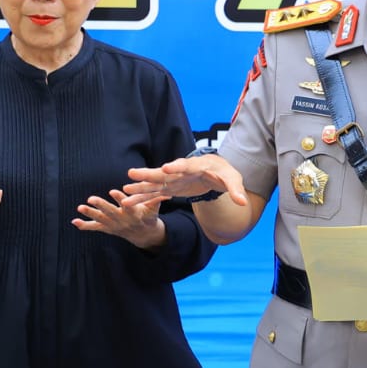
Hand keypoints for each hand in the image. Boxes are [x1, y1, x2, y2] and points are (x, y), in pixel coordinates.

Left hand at [73, 188, 164, 249]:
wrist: (143, 235)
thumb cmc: (148, 217)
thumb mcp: (153, 209)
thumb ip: (156, 200)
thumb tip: (165, 192)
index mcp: (133, 214)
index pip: (127, 206)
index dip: (120, 199)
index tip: (113, 191)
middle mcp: (122, 220)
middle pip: (110, 213)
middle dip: (100, 206)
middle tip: (91, 198)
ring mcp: (113, 226)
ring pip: (100, 220)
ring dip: (89, 214)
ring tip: (80, 208)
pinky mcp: (107, 229)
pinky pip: (95, 228)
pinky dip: (84, 226)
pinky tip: (74, 222)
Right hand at [124, 154, 248, 206]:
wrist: (215, 170)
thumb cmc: (224, 172)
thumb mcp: (233, 179)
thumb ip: (236, 190)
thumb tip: (243, 202)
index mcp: (196, 166)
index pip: (185, 165)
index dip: (176, 167)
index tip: (165, 168)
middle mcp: (181, 171)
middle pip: (163, 172)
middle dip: (148, 174)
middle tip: (132, 174)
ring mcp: (173, 180)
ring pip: (154, 184)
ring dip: (140, 188)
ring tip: (124, 191)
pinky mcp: (170, 187)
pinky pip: (154, 193)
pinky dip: (142, 197)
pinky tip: (128, 201)